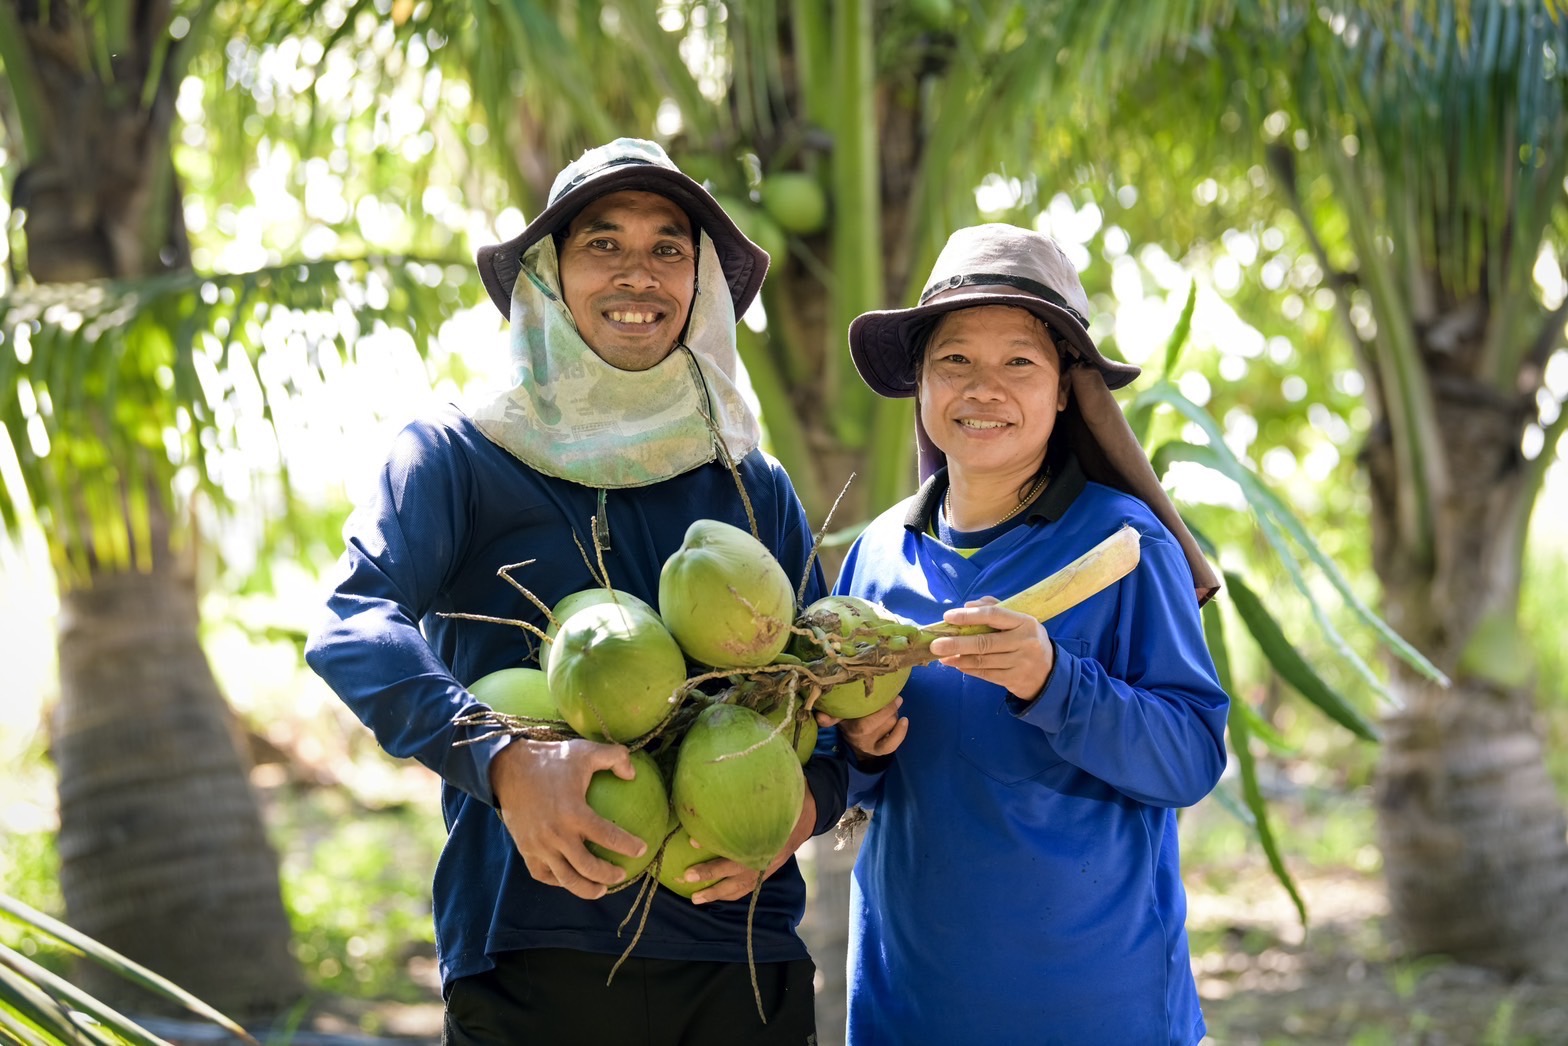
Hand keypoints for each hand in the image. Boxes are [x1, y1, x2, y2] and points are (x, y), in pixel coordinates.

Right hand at [488, 738, 647, 899]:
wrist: (508, 768)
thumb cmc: (551, 759)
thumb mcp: (585, 751)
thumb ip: (615, 758)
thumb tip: (634, 775)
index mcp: (573, 813)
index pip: (608, 836)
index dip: (628, 846)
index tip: (642, 849)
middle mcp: (556, 834)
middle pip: (588, 867)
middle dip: (609, 876)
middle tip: (622, 874)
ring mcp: (539, 846)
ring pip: (566, 879)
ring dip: (587, 889)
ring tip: (601, 889)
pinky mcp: (526, 850)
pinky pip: (544, 874)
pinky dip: (559, 881)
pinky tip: (571, 878)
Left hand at [687, 788, 817, 903]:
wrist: (809, 812)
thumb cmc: (785, 801)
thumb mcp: (772, 793)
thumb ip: (750, 796)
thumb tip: (719, 785)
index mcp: (765, 837)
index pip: (736, 844)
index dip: (714, 843)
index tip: (692, 842)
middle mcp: (766, 855)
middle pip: (734, 869)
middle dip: (709, 873)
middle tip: (687, 876)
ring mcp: (767, 866)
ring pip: (740, 885)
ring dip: (717, 892)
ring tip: (696, 898)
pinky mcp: (768, 871)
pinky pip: (748, 888)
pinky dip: (732, 894)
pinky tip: (717, 897)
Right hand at [816, 696, 907, 761]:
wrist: (854, 741)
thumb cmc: (848, 720)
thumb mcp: (838, 716)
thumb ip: (829, 715)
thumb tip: (819, 716)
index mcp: (847, 726)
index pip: (856, 721)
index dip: (867, 710)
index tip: (876, 694)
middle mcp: (857, 737)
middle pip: (875, 719)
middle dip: (886, 707)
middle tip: (891, 696)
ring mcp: (869, 745)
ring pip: (887, 725)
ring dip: (893, 715)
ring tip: (891, 707)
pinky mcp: (879, 751)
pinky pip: (891, 744)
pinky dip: (900, 732)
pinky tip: (904, 721)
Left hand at [926, 596, 1053, 700]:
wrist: (1049, 672)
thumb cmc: (1027, 640)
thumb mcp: (1019, 621)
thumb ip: (995, 609)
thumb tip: (968, 605)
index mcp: (1025, 622)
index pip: (993, 616)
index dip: (969, 616)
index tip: (948, 617)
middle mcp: (1024, 642)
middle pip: (984, 642)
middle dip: (956, 643)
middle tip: (935, 644)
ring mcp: (1020, 663)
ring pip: (982, 660)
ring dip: (958, 658)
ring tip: (941, 655)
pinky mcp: (1014, 679)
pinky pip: (985, 674)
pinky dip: (968, 669)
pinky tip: (955, 664)